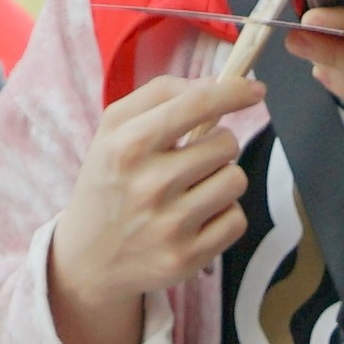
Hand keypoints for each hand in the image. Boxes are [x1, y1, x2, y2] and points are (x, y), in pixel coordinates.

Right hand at [48, 66, 254, 343]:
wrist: (87, 260)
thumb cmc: (110, 184)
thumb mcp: (113, 130)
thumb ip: (161, 94)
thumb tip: (219, 83)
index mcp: (128, 145)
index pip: (197, 104)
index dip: (234, 91)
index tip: (255, 89)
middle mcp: (149, 185)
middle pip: (226, 144)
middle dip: (217, 147)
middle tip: (190, 162)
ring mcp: (169, 225)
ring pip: (236, 181)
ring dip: (221, 181)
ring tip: (192, 191)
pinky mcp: (188, 257)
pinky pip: (236, 220)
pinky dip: (222, 216)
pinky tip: (196, 219)